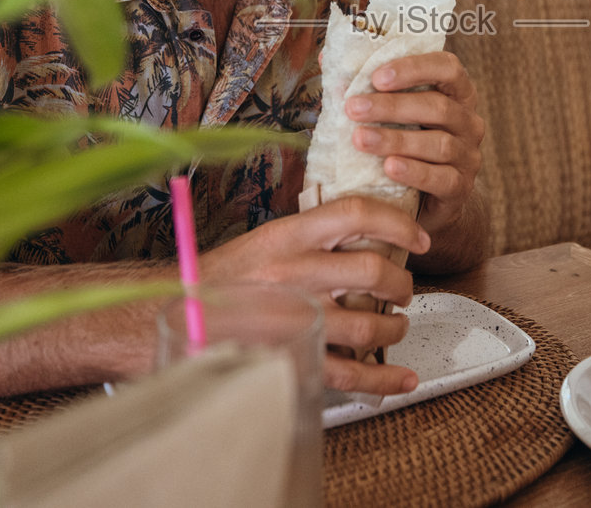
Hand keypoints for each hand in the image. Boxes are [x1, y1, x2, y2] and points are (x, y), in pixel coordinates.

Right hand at [199, 195, 429, 394]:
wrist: (172, 314)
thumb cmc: (221, 279)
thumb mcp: (264, 241)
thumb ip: (310, 237)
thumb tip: (364, 235)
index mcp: (287, 236)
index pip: (355, 212)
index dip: (397, 222)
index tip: (417, 237)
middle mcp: (294, 271)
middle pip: (372, 270)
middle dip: (401, 283)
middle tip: (403, 290)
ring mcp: (294, 317)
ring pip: (367, 325)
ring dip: (395, 328)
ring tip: (395, 327)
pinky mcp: (291, 355)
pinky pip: (349, 372)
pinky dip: (383, 377)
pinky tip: (402, 378)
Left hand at [344, 51, 484, 236]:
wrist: (424, 199)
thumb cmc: (404, 143)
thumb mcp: (391, 114)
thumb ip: (366, 87)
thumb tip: (329, 59)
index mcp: (456, 93)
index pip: (447, 68)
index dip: (414, 68)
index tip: (376, 77)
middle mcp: (468, 121)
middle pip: (437, 106)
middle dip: (392, 106)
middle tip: (353, 108)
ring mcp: (469, 156)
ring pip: (438, 144)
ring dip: (396, 139)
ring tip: (360, 139)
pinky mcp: (461, 187)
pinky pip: (442, 178)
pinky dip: (415, 172)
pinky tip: (389, 168)